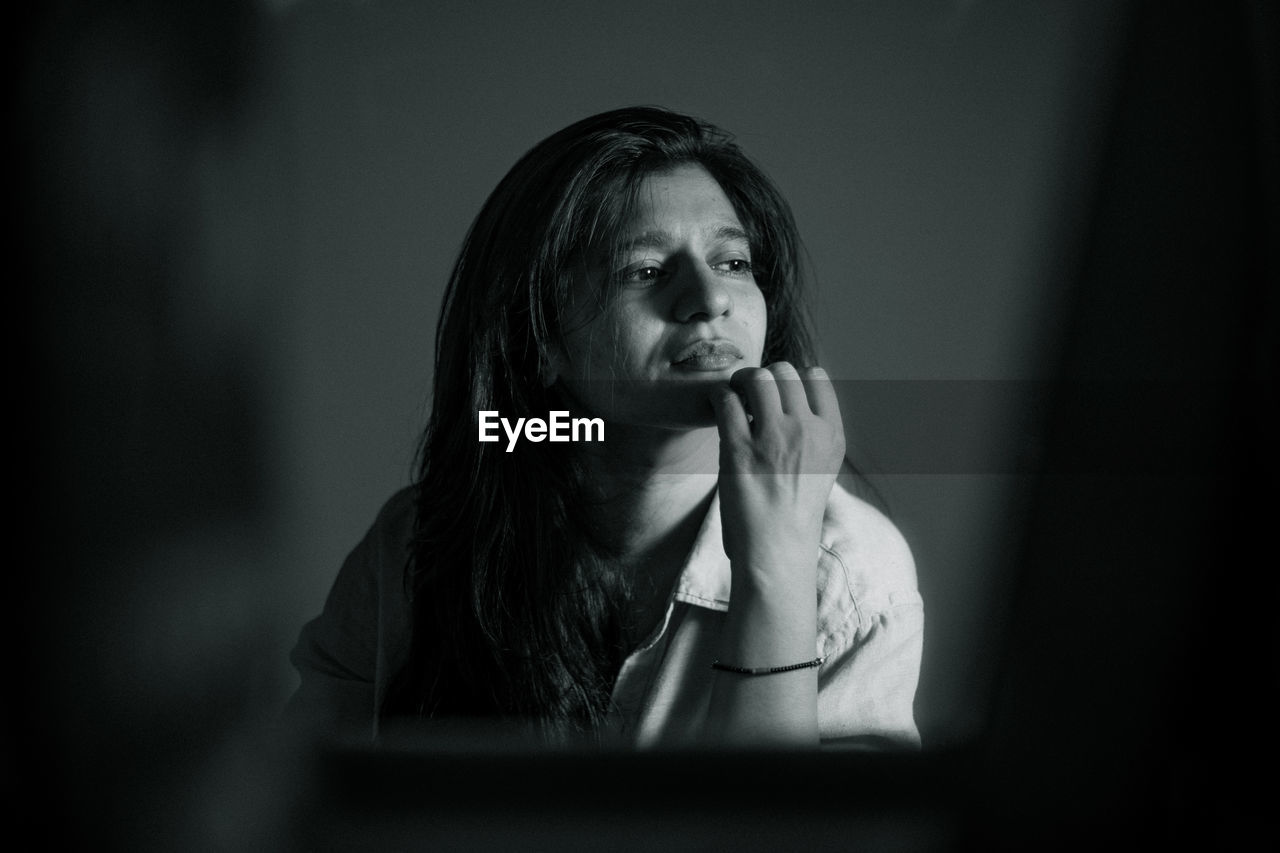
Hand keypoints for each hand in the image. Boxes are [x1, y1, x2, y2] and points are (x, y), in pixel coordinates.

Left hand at [708, 363, 845, 585]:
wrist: (776, 551)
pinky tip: (716, 407)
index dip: (792, 378)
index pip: (815, 376)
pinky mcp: (739, 450)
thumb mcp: (823, 466)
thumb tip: (791, 395)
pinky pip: (725, 400)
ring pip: (756, 378)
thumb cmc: (794, 510)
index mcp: (831, 434)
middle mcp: (807, 431)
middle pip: (784, 371)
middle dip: (764, 376)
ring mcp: (774, 439)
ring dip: (740, 381)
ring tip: (733, 396)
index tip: (777, 394)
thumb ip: (814, 430)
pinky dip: (717, 396)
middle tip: (749, 392)